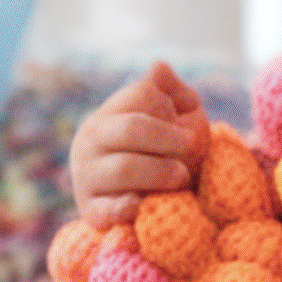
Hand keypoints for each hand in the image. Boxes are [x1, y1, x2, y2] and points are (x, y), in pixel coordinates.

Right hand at [69, 63, 209, 227]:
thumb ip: (174, 93)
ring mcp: (88, 178)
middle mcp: (90, 143)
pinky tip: (148, 203)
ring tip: (182, 177)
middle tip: (194, 148)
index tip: (184, 123)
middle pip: (132, 129)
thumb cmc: (165, 154)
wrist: (145, 204)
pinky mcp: (93, 214)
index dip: (169, 107)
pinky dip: (130, 207)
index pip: (140, 95)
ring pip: (124, 168)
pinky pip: (109, 210)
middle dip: (170, 138)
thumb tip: (159, 67)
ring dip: (160, 172)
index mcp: (108, 114)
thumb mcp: (176, 119)